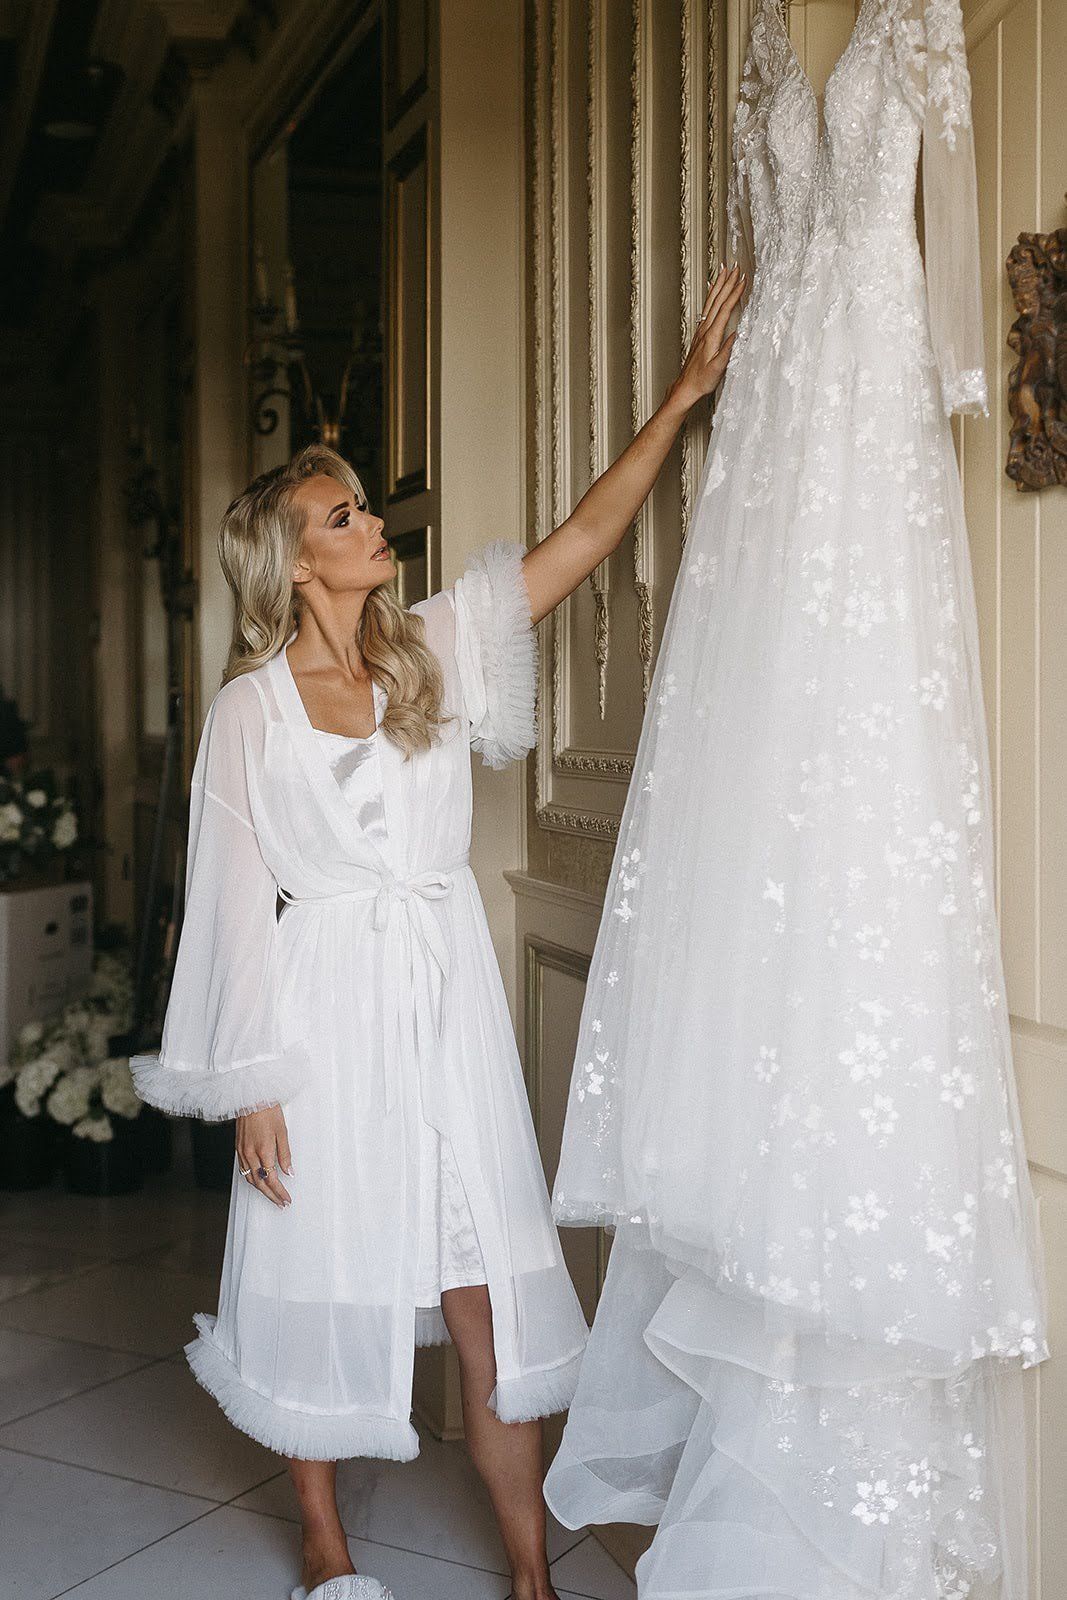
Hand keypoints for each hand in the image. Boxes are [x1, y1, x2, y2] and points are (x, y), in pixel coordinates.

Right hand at [236, 1105, 292, 1206]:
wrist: (251, 1098)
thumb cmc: (268, 1111)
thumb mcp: (282, 1132)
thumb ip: (285, 1154)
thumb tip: (289, 1172)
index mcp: (263, 1151)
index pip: (271, 1179)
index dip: (280, 1192)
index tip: (286, 1199)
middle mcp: (250, 1154)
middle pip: (260, 1183)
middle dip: (271, 1196)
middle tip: (281, 1203)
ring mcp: (242, 1152)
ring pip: (250, 1179)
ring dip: (261, 1190)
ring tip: (272, 1195)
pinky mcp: (238, 1148)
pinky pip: (243, 1170)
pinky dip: (252, 1179)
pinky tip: (258, 1180)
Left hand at [667, 263, 745, 414]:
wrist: (686, 387)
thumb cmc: (702, 381)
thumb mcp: (718, 368)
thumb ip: (727, 350)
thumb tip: (736, 333)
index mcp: (711, 336)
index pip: (725, 309)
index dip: (734, 293)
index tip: (743, 279)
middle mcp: (704, 330)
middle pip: (717, 300)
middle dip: (727, 282)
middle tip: (735, 266)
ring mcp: (701, 330)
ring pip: (711, 301)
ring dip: (719, 284)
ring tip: (724, 270)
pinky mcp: (700, 333)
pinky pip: (706, 308)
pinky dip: (711, 295)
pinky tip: (712, 289)